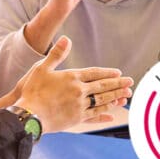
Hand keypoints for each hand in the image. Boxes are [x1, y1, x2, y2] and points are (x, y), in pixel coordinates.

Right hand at [12, 36, 131, 133]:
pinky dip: (104, 115)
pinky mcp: (76, 119)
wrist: (29, 115)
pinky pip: (94, 116)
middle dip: (117, 85)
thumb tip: (66, 38)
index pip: (94, 73)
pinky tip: (112, 116)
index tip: (119, 73)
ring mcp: (79, 106)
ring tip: (126, 96)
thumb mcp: (42, 68)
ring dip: (115, 98)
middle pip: (102, 87)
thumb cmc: (33, 91)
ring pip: (102, 101)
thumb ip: (57, 54)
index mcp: (72, 77)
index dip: (107, 73)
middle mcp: (79, 91)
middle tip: (130, 83)